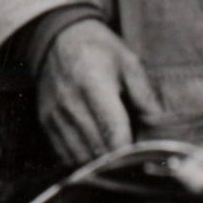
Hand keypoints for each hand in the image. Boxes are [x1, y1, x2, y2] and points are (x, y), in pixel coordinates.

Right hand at [36, 18, 156, 169]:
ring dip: (101, 163)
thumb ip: (144, 93)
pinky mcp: (46, 124)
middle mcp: (70, 103)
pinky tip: (98, 153)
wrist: (57, 39)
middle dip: (118, 160)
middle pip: (97, 149)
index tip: (143, 159)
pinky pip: (65, 156)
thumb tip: (156, 124)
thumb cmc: (99, 50)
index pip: (112, 129)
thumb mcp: (128, 61)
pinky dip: (84, 160)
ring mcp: (54, 116)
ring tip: (117, 157)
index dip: (128, 150)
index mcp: (93, 83)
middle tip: (135, 160)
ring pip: (81, 158)